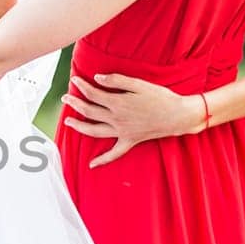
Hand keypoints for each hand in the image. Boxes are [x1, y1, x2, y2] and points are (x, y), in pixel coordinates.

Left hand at [62, 74, 205, 167]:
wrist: (178, 115)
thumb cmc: (160, 97)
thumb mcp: (139, 84)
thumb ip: (116, 81)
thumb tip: (96, 78)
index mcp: (118, 104)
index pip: (93, 94)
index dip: (82, 87)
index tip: (74, 80)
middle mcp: (116, 119)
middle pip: (89, 112)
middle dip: (75, 104)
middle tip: (65, 97)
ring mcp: (122, 132)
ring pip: (94, 131)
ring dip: (79, 127)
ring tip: (68, 123)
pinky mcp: (130, 141)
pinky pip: (114, 153)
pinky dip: (102, 160)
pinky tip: (91, 165)